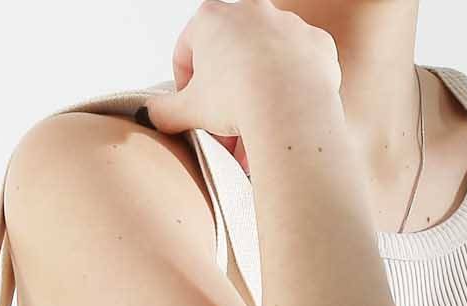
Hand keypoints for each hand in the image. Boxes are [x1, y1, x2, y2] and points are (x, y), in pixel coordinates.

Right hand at [143, 0, 342, 167]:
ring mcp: (288, 23)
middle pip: (231, 59)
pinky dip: (292, 91)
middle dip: (227, 96)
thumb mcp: (186, 111)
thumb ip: (163, 111)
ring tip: (257, 133)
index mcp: (212, 17)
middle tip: (225, 131)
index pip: (188, 51)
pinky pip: (300, 69)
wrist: (290, 105)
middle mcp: (251, 11)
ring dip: (259, 95)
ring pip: (267, 64)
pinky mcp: (317, 43)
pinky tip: (285, 116)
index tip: (193, 111)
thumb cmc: (235, 100)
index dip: (186, 87)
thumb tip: (149, 114)